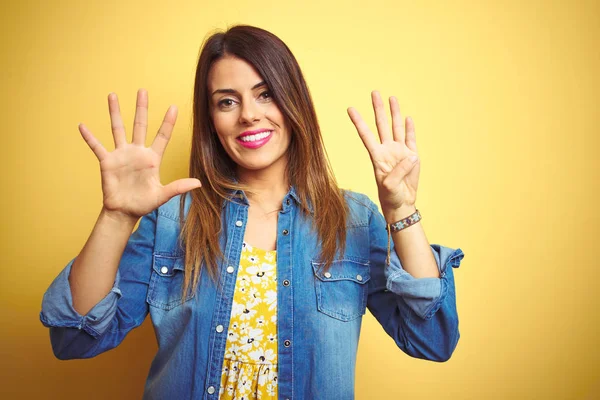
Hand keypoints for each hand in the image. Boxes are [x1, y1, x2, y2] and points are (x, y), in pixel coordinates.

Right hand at [78, 89, 200, 220]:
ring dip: (115, 112)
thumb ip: (178, 187)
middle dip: (141, 108)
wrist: (124, 212)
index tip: (173, 106)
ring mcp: (121, 155)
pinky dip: (89, 137)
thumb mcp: (162, 195)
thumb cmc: (144, 203)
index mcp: (152, 158)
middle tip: (143, 91)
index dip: (168, 122)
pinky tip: (82, 125)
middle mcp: (137, 152)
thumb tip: (198, 184)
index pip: (162, 136)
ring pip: (118, 129)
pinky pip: (97, 147)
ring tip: (112, 95)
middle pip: (139, 125)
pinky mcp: (107, 162)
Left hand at [347, 91, 419, 218]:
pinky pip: (410, 139)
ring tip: (392, 98)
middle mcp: (387, 150)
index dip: (358, 121)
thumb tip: (411, 156)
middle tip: (374, 92)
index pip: (366, 134)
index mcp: (377, 156)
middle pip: (381, 125)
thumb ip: (399, 171)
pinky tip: (408, 118)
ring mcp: (400, 151)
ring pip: (396, 127)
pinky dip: (409, 129)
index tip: (350, 108)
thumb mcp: (390, 186)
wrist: (402, 203)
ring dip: (395, 113)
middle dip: (378, 109)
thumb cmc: (391, 196)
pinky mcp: (412, 156)